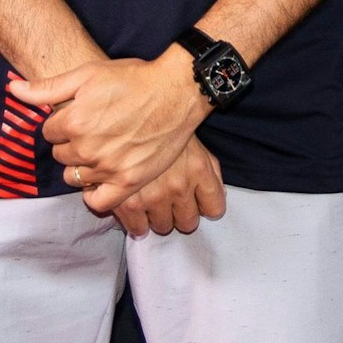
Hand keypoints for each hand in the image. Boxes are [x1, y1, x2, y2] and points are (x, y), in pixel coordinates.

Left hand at [10, 48, 209, 214]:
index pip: (49, 132)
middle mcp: (88, 147)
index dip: (63, 122)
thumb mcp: (88, 74)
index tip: (81, 114)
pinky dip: (96, 194)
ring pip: (76, 177)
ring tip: (103, 149)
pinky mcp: (129, 181)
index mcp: (74, 120)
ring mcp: (109, 167)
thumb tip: (13, 91)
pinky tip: (101, 179)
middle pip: (61, 155)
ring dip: (84, 165)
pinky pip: (99, 201)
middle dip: (72, 143)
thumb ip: (48, 87)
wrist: (176, 91)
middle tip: (95, 130)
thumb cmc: (133, 78)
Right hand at [108, 137, 227, 235]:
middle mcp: (179, 186)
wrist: (125, 113)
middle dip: (180, 214)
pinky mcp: (128, 203)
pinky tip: (135, 208)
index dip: (206, 207)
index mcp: (199, 169)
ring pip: (163, 227)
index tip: (197, 202)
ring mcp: (153, 196)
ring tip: (150, 201)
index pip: (215, 208)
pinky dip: (137, 223)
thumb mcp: (194, 143)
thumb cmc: (163, 127)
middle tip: (170, 201)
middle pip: (188, 223)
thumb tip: (217, 198)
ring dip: (158, 217)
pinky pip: (138, 229)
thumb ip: (210, 171)